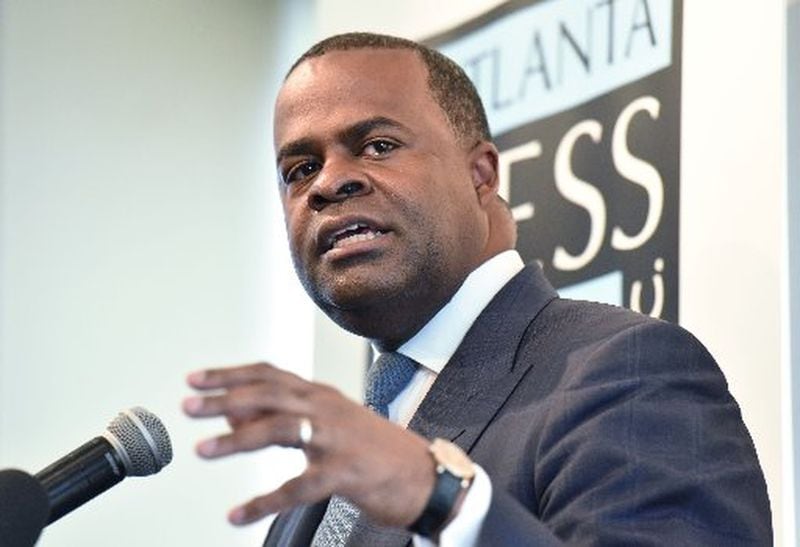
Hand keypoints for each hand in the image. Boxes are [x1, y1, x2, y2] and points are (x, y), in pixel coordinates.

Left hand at [182, 362, 434, 526]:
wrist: (425, 475)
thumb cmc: (375, 450)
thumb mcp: (329, 425)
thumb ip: (284, 418)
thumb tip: (234, 418)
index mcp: (321, 395)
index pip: (269, 374)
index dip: (230, 375)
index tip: (196, 378)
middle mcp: (326, 408)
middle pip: (268, 394)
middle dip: (224, 398)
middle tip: (189, 406)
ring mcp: (337, 438)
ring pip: (279, 430)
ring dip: (236, 440)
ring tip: (202, 451)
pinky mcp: (345, 472)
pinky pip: (297, 486)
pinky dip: (264, 501)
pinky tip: (239, 514)